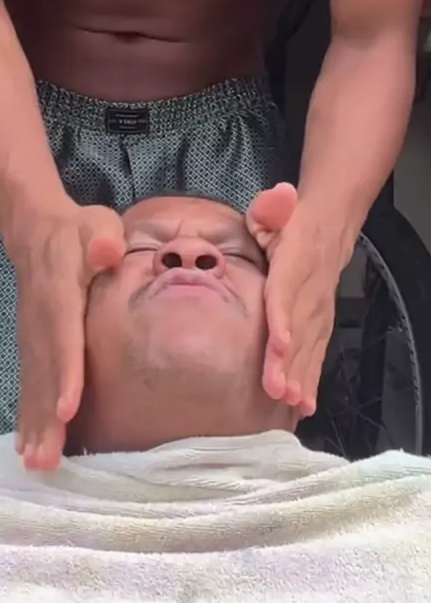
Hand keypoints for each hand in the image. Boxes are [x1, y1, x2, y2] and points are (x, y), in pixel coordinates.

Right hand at [14, 202, 124, 469]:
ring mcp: (32, 337)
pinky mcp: (32, 347)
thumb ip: (103, 238)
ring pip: (33, 386)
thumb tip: (109, 252)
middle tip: (47, 460)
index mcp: (59, 293)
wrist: (36, 232)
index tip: (68, 408)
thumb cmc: (78, 232)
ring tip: (38, 464)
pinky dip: (29, 418)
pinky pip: (29, 386)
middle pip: (43, 374)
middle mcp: (41, 322)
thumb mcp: (96, 224)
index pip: (63, 336)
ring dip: (35, 426)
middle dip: (46, 418)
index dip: (65, 372)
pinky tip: (29, 447)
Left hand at [246, 184, 342, 415]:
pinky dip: (312, 378)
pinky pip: (316, 352)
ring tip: (293, 404)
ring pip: (310, 347)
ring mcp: (319, 310)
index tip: (281, 344)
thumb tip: (280, 197)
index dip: (285, 319)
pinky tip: (305, 404)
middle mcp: (310, 292)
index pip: (286, 293)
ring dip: (302, 377)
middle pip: (299, 329)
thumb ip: (272, 208)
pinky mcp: (321, 323)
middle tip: (280, 392)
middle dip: (290, 363)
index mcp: (294, 263)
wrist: (330, 227)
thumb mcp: (276, 210)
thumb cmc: (289, 223)